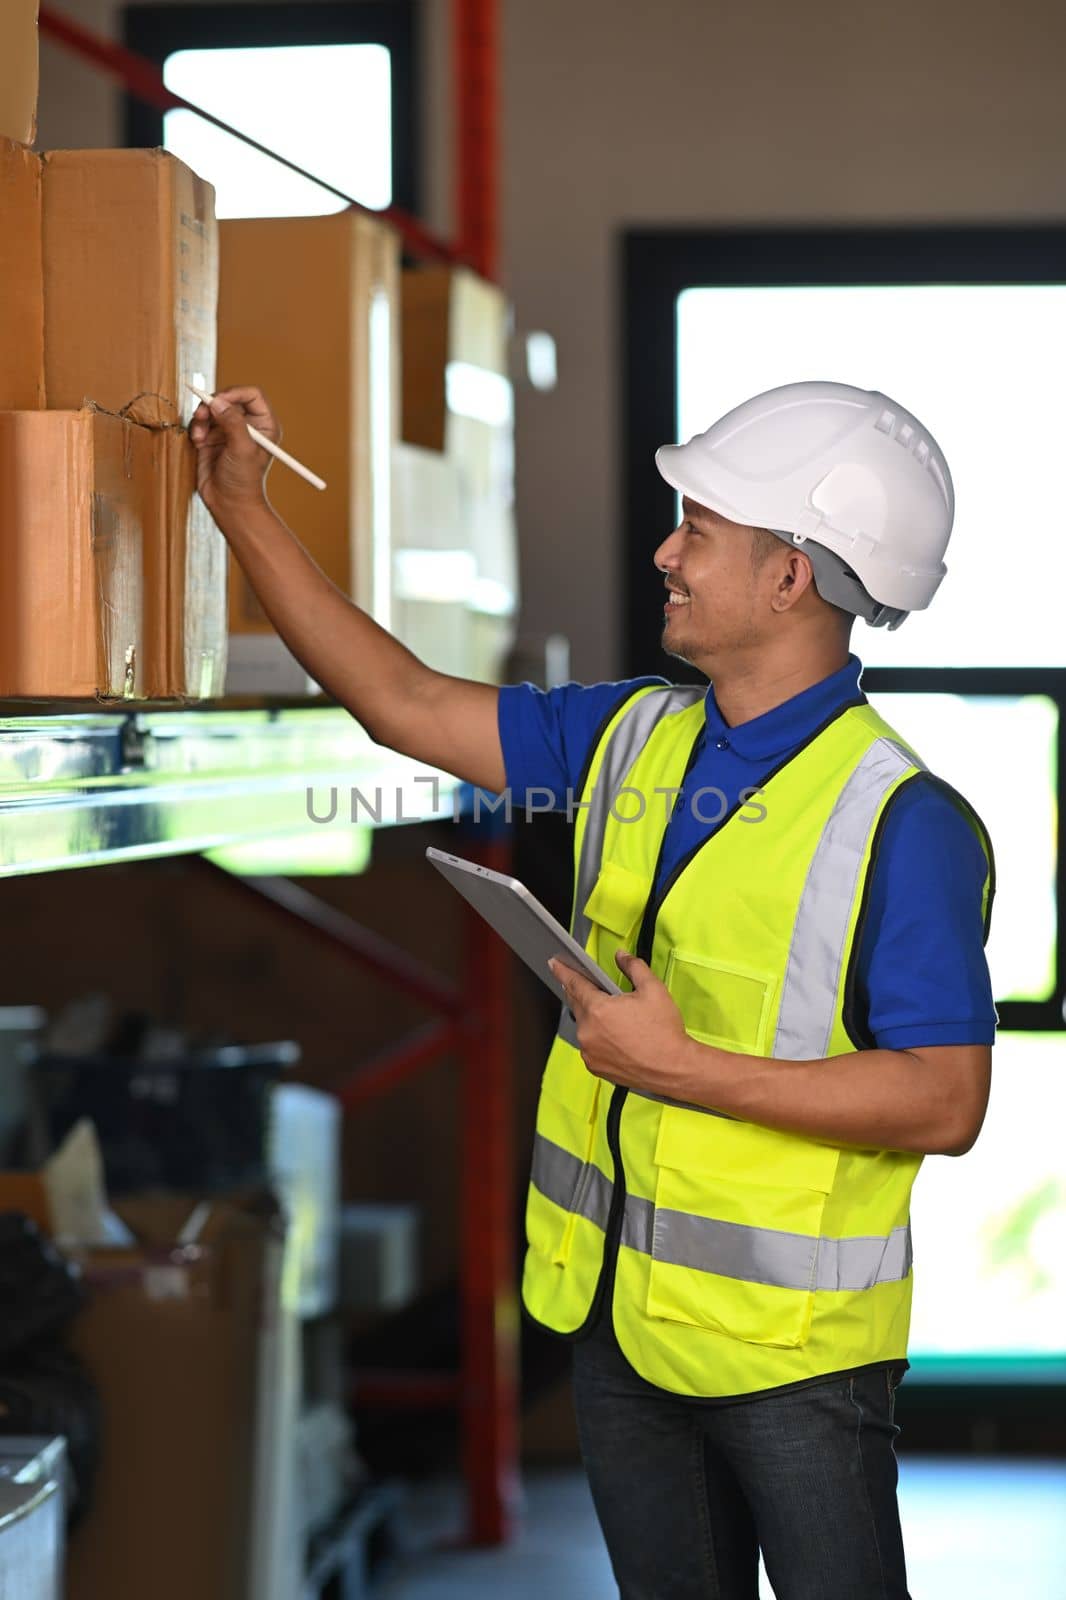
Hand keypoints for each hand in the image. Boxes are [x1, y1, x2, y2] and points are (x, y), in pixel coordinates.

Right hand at [188, 385, 280, 511]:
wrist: (229, 503)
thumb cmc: (244, 481)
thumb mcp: (242, 449)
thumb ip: (233, 422)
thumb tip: (218, 402)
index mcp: (264, 425)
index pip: (251, 395)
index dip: (234, 393)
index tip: (219, 400)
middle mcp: (247, 425)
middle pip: (228, 398)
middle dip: (213, 405)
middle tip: (203, 414)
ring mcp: (229, 430)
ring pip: (212, 409)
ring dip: (202, 418)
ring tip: (199, 435)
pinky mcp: (212, 437)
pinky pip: (201, 422)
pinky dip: (197, 428)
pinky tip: (198, 442)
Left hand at [548, 949, 694, 1096]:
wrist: (673, 1068)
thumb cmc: (664, 1031)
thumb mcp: (653, 989)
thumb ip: (634, 967)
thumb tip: (621, 956)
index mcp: (598, 1009)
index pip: (574, 983)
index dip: (563, 971)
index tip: (554, 963)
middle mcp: (587, 1031)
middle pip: (577, 1004)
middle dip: (579, 992)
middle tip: (587, 985)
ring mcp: (589, 1051)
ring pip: (583, 1026)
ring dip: (591, 1017)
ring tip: (610, 1015)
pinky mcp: (594, 1066)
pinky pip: (589, 1045)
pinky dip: (596, 1037)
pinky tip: (613, 1035)